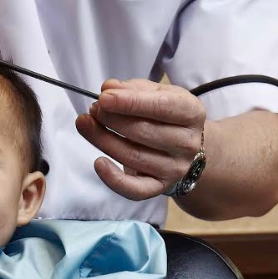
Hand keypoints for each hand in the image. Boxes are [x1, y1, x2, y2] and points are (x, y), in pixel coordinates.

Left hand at [75, 79, 205, 200]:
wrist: (183, 146)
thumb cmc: (166, 115)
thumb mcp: (157, 93)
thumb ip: (133, 89)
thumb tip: (109, 89)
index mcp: (192, 112)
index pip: (162, 107)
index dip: (130, 102)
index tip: (104, 98)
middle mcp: (187, 142)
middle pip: (143, 131)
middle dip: (111, 119)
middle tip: (93, 109)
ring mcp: (175, 168)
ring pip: (133, 156)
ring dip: (103, 140)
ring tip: (86, 124)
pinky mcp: (160, 186)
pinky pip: (135, 189)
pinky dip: (113, 179)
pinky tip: (98, 163)